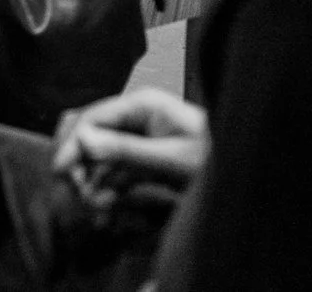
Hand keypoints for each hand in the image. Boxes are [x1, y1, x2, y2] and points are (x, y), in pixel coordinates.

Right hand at [52, 87, 208, 212]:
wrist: (250, 170)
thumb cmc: (216, 159)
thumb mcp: (173, 159)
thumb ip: (127, 150)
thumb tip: (84, 141)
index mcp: (142, 104)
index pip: (93, 117)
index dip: (73, 144)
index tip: (61, 171)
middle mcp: (135, 115)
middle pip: (89, 130)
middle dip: (79, 160)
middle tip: (75, 189)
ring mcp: (138, 135)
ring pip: (97, 152)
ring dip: (91, 178)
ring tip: (96, 206)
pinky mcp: (143, 156)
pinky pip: (112, 168)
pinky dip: (106, 186)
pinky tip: (106, 207)